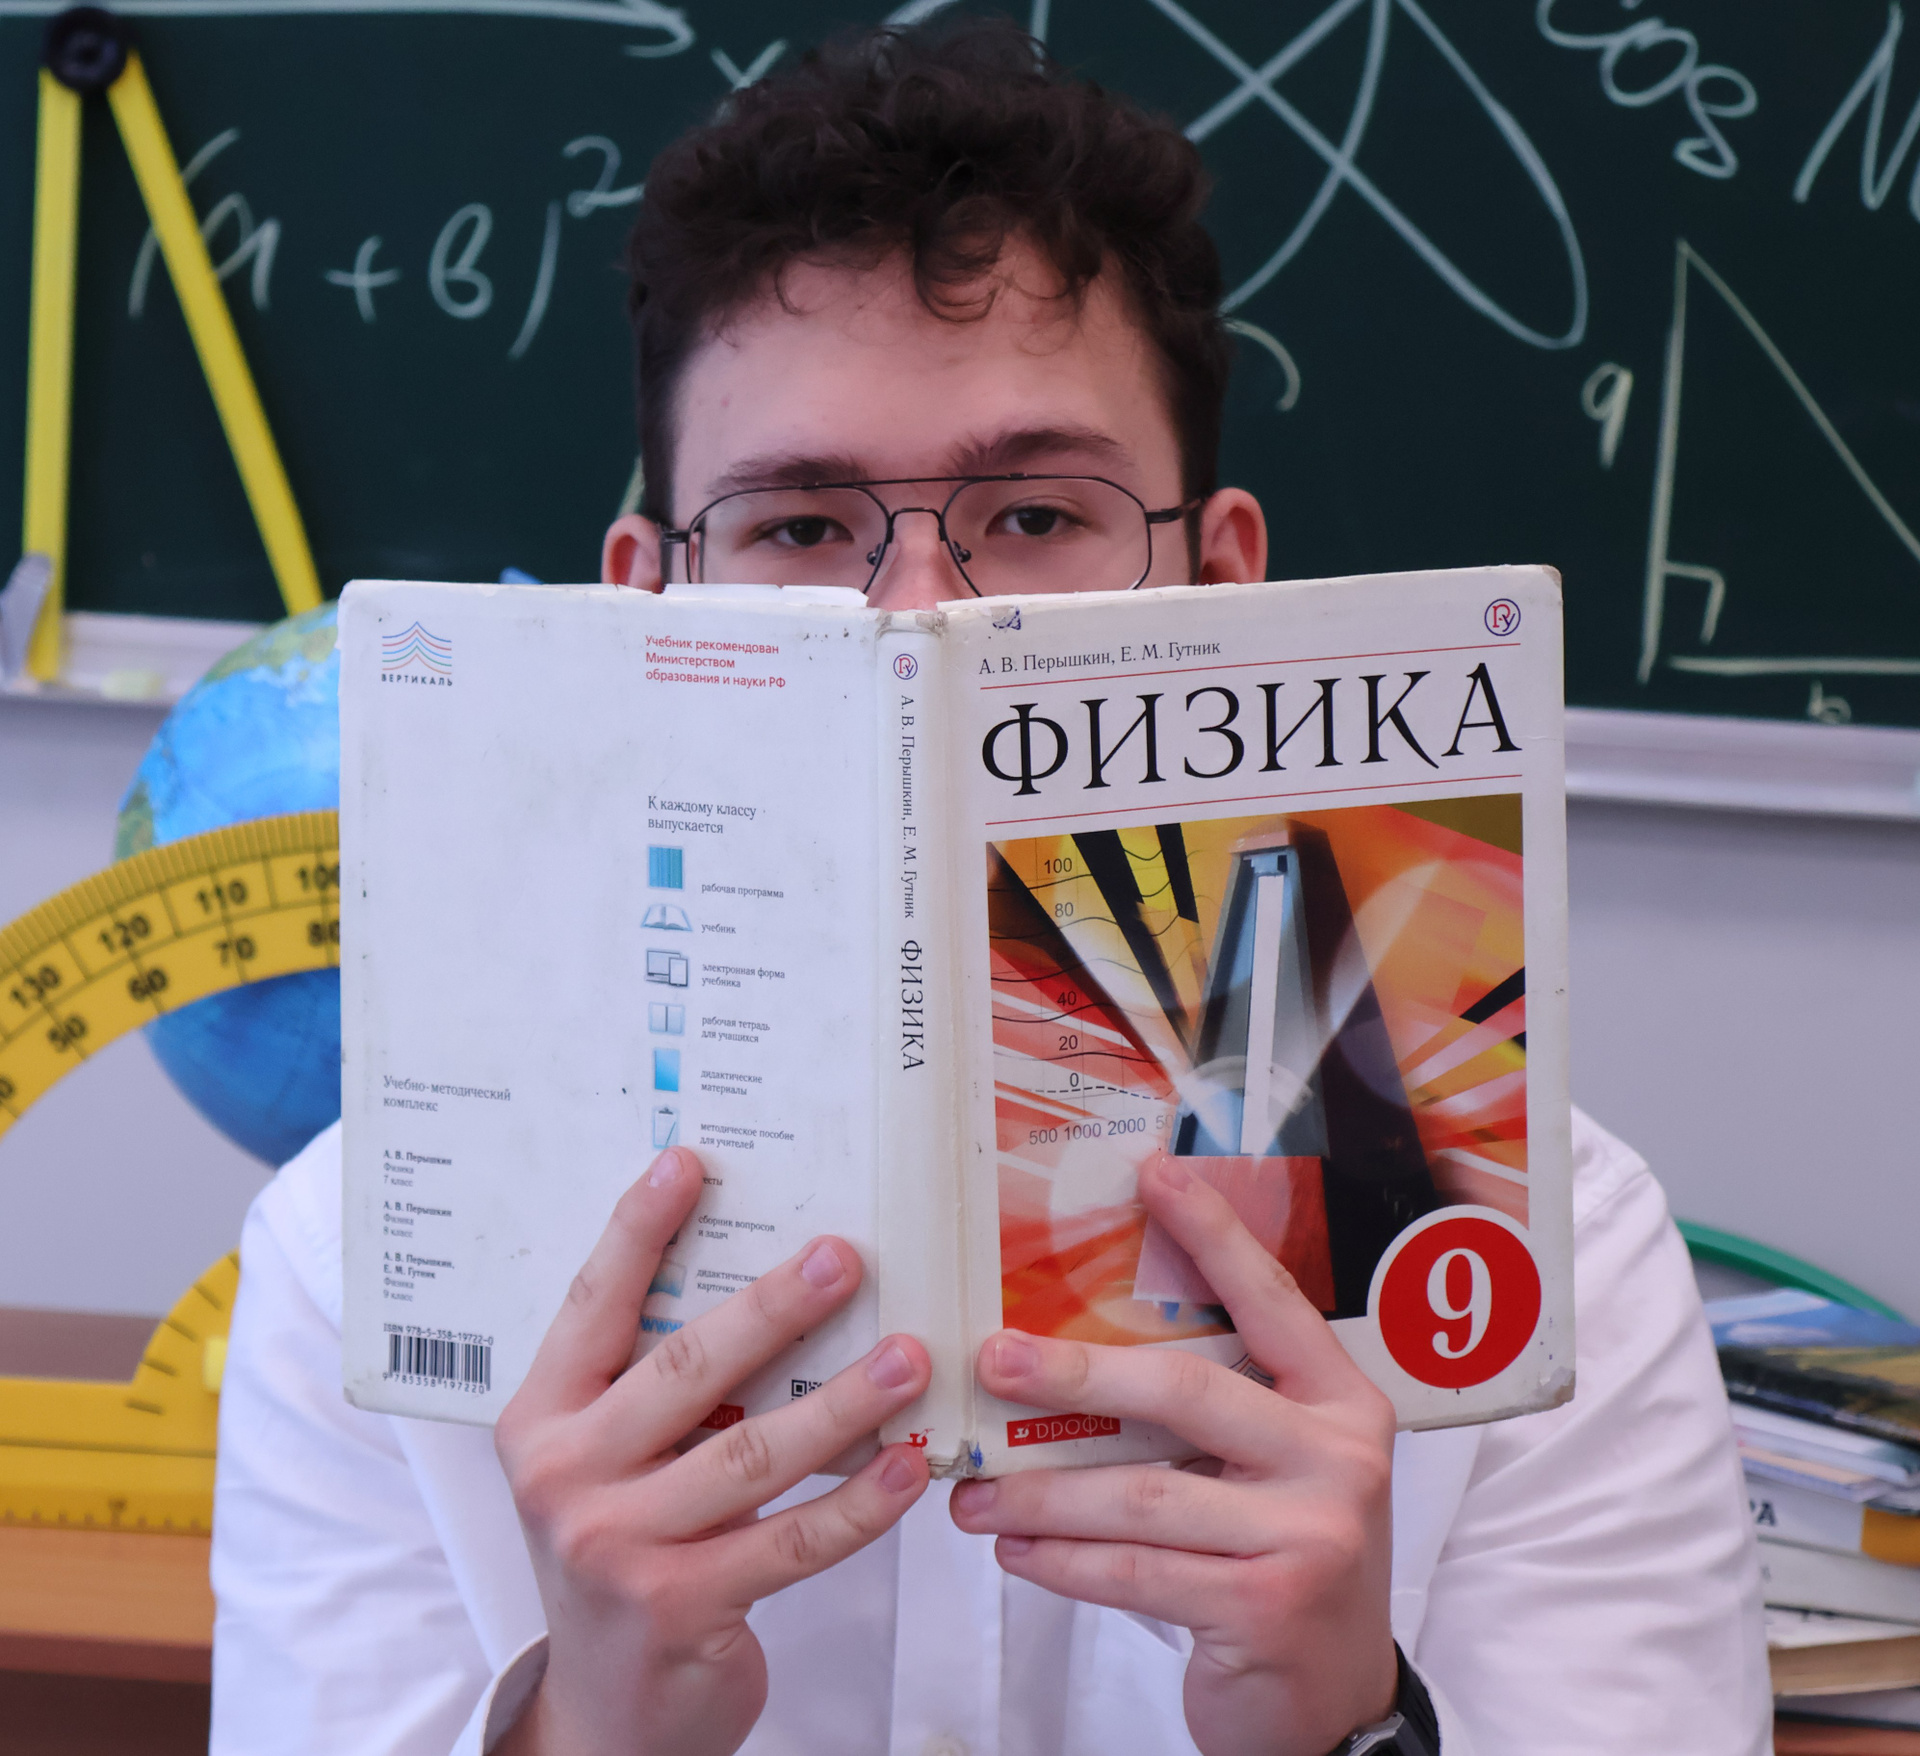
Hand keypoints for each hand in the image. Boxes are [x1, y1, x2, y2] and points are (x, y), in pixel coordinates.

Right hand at [493, 1146, 931, 1755]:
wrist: (605, 1706)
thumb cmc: (625, 1547)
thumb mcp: (608, 1461)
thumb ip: (654, 1387)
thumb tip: (772, 1282)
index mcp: (542, 1417)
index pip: (592, 1306)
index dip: (638, 1232)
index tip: (688, 1162)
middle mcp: (567, 1475)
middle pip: (686, 1369)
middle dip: (773, 1308)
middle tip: (846, 1256)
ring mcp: (620, 1545)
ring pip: (753, 1452)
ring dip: (844, 1400)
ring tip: (911, 1356)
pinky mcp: (681, 1606)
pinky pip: (792, 1539)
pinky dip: (858, 1503)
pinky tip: (908, 1466)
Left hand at [949, 1155, 1397, 1755]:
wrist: (1334, 1701)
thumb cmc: (1281, 1558)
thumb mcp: (1273, 1471)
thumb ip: (1213, 1412)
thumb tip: (1071, 1349)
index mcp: (1339, 1400)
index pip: (1271, 1299)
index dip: (1213, 1234)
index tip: (1151, 1172)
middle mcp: (1337, 1455)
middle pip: (1183, 1389)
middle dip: (1073, 1373)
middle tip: (990, 1359)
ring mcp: (1309, 1533)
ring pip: (1139, 1493)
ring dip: (1040, 1489)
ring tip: (970, 1489)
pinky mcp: (1267, 1605)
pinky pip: (1133, 1572)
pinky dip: (1061, 1561)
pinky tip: (1014, 1549)